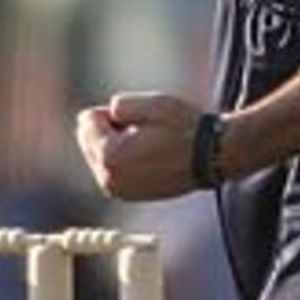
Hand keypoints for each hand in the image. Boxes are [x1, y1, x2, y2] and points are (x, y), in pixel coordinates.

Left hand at [75, 90, 202, 200]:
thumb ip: (116, 106)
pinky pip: (113, 170)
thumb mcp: (150, 103)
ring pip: (100, 156)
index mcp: (110, 156)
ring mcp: (118, 191)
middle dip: (107, 130)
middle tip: (143, 131)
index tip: (139, 118)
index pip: (88, 121)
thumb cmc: (183, 128)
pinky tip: (149, 157)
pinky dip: (123, 160)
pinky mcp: (128, 196)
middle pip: (87, 141)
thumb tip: (97, 118)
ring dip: (115, 145)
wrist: (211, 157)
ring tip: (148, 144)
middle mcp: (108, 178)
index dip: (112, 112)